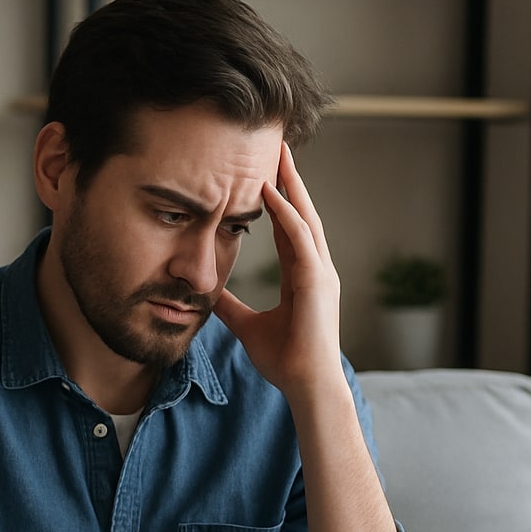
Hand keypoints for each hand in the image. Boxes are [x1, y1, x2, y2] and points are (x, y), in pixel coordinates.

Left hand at [214, 143, 344, 397]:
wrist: (305, 384)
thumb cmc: (285, 359)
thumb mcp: (248, 326)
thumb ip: (232, 307)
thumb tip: (209, 296)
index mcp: (304, 275)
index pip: (290, 227)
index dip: (278, 199)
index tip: (264, 173)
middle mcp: (316, 267)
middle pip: (302, 212)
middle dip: (290, 179)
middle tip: (277, 147)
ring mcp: (321, 271)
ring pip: (305, 216)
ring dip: (290, 184)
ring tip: (277, 155)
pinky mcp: (318, 279)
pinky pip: (300, 236)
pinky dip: (286, 212)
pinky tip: (269, 191)